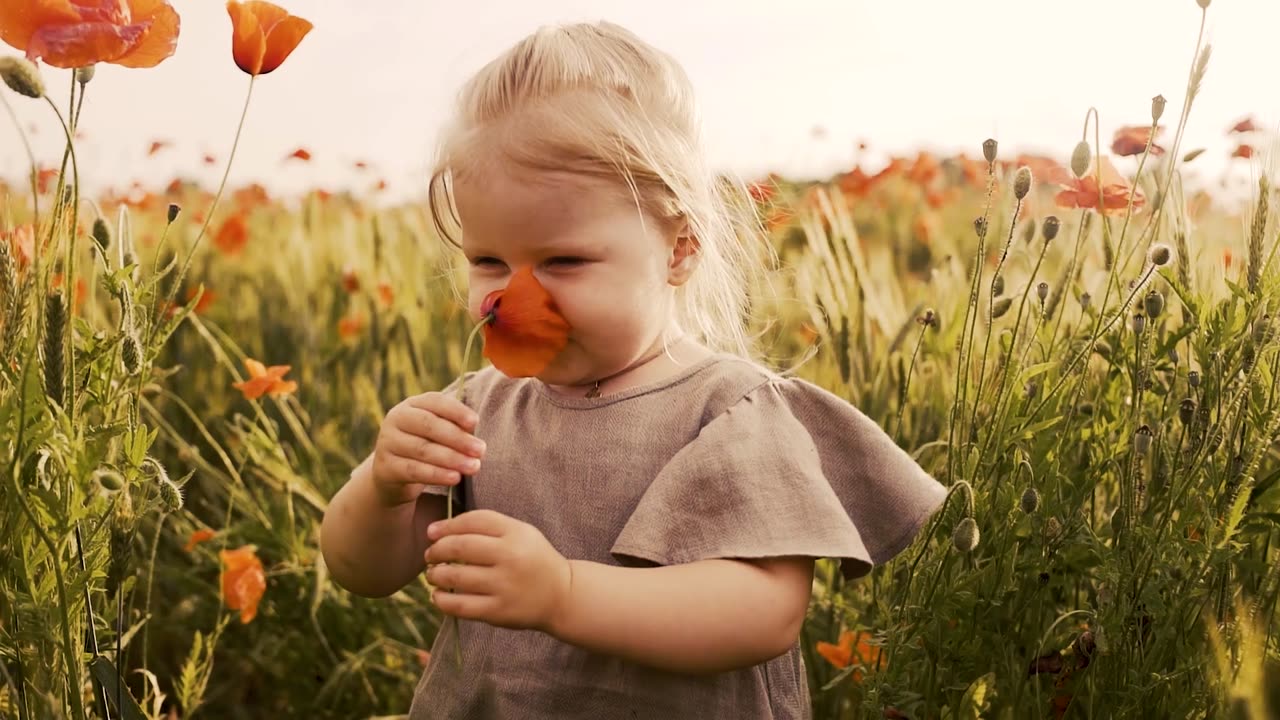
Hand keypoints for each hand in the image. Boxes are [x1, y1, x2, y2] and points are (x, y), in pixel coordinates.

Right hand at [370, 391, 485, 506]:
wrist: (394, 475)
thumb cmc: (426, 446)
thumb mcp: (438, 434)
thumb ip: (455, 428)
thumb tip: (473, 431)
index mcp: (412, 405)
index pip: (435, 401)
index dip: (456, 411)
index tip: (475, 422)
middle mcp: (396, 419)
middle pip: (429, 425)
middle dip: (458, 438)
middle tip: (481, 450)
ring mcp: (387, 443)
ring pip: (423, 449)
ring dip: (452, 458)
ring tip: (474, 466)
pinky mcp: (385, 467)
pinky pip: (414, 470)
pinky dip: (437, 475)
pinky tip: (455, 478)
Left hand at [424, 510, 571, 631]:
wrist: (561, 595)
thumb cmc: (533, 560)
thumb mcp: (520, 533)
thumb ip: (487, 527)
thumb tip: (438, 531)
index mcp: (516, 533)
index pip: (472, 521)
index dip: (446, 525)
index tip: (432, 532)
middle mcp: (510, 556)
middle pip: (459, 546)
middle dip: (436, 550)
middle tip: (430, 555)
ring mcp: (504, 585)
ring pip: (455, 576)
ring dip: (435, 574)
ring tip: (433, 575)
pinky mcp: (498, 611)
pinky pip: (459, 605)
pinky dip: (441, 600)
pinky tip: (438, 596)